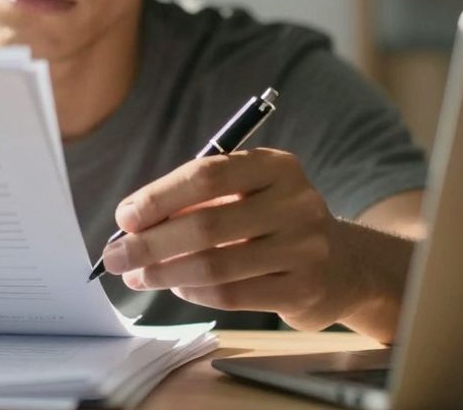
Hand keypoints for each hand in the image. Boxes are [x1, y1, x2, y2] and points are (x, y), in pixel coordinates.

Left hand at [102, 148, 375, 332]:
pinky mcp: (304, 289)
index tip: (124, 218)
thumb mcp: (247, 195)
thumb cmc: (273, 222)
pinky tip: (177, 289)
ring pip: (216, 265)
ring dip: (166, 274)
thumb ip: (196, 202)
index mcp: (275, 167)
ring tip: (138, 277)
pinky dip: (195, 293)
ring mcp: (305, 248)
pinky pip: (233, 295)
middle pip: (207, 224)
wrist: (345, 264)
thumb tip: (131, 225)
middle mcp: (295, 202)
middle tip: (116, 257)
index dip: (159, 197)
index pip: (207, 175)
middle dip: (151, 243)